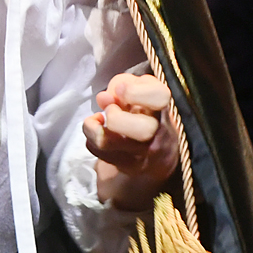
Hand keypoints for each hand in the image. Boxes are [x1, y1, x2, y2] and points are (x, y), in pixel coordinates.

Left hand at [82, 73, 178, 209]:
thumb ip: (124, 86)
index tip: (120, 90)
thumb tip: (103, 98)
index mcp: (163, 107)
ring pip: (108, 142)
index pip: (159, 98)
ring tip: (98, 120)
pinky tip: (98, 130)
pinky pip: (98, 150)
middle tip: (110, 110)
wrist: (161, 150)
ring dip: (93, 128)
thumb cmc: (146, 110)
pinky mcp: (128, 166)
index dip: (134, 92)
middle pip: (140, 129)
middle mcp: (159, 132)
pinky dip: (90, 137)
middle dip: (115, 116)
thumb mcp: (141, 90)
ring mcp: (144, 153)